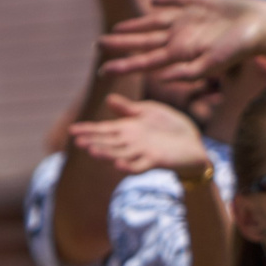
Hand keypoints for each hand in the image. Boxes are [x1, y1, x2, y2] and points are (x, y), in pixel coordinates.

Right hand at [72, 95, 211, 176]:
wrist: (193, 145)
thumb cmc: (170, 128)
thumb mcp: (149, 112)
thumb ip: (128, 108)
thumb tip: (107, 99)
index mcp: (127, 129)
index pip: (103, 130)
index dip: (88, 130)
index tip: (72, 130)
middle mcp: (130, 143)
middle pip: (107, 142)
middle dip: (92, 141)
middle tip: (76, 140)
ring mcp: (141, 153)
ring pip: (119, 154)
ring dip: (105, 154)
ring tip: (91, 150)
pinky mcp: (155, 160)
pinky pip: (139, 165)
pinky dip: (128, 166)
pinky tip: (118, 165)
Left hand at [100, 0, 265, 85]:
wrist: (263, 27)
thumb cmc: (241, 49)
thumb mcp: (214, 63)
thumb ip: (189, 72)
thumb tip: (162, 78)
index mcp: (180, 52)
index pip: (145, 60)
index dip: (124, 64)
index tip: (103, 70)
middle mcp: (181, 38)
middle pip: (144, 41)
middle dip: (121, 44)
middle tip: (98, 45)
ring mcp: (190, 22)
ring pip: (154, 23)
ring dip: (135, 25)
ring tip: (116, 28)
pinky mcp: (201, 6)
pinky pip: (178, 1)